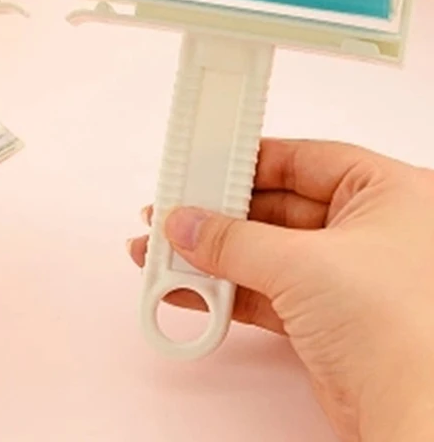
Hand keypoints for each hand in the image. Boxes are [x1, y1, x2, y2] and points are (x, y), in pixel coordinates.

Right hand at [128, 140, 433, 441]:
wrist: (417, 420)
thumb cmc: (407, 333)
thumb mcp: (303, 265)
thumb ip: (234, 240)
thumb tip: (190, 224)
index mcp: (387, 195)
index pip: (304, 160)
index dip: (250, 162)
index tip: (205, 164)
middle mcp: (371, 232)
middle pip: (276, 208)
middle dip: (218, 217)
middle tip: (175, 213)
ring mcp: (348, 277)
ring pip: (265, 253)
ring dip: (213, 256)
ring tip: (167, 253)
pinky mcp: (327, 318)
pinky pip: (265, 290)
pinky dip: (227, 290)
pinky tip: (189, 288)